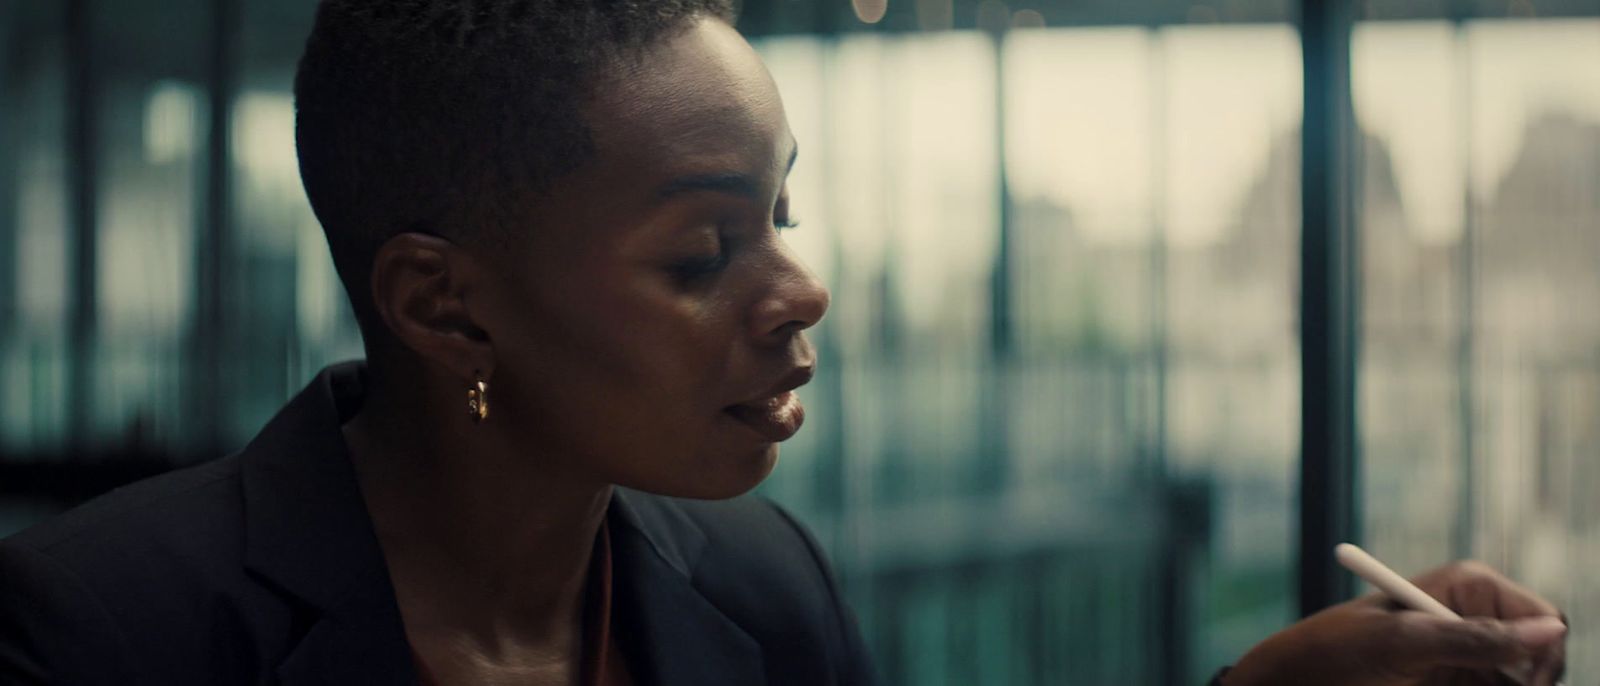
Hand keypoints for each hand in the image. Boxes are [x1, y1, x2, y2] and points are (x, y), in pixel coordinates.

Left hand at [1225, 560, 1566, 685]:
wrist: (1295, 681)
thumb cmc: (1335, 650)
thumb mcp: (1402, 642)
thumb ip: (1472, 638)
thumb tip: (1547, 630)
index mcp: (1469, 588)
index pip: (1543, 618)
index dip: (1544, 652)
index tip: (1528, 683)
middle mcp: (1474, 620)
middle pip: (1538, 659)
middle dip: (1528, 681)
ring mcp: (1466, 657)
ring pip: (1515, 681)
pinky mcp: (1454, 682)